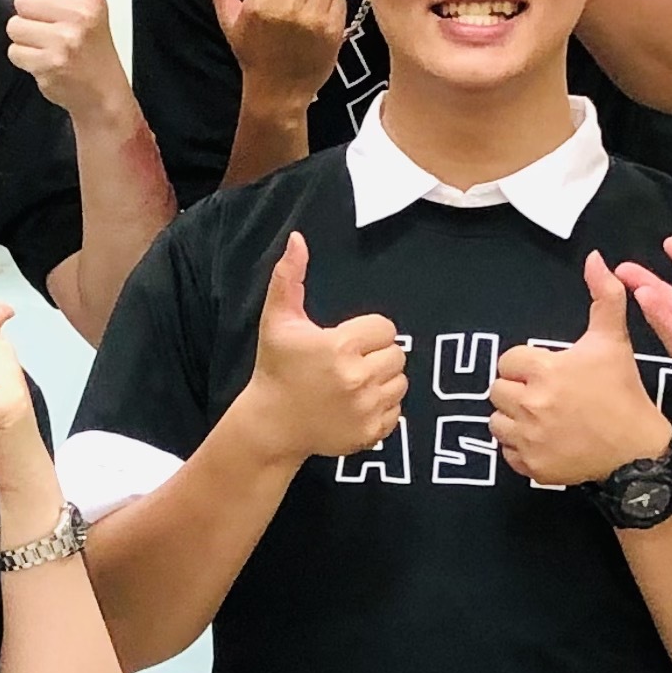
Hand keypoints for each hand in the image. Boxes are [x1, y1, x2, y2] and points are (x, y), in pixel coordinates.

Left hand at [9, 0, 130, 120]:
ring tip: (48, 47)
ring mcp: (65, 40)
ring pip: (14, 27)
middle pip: (21, 0)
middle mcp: (79, 13)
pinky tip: (46, 63)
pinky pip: (14, 52)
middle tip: (52, 31)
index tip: (57, 8)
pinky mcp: (50, 64)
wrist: (103, 91)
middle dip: (31, 17)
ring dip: (26, 40)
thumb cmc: (92, 39)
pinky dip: (25, 60)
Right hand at [198, 0, 344, 111]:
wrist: (277, 92)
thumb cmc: (252, 53)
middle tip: (291, 8)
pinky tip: (318, 26)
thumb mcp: (229, 20)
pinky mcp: (333, 31)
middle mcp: (286, 9)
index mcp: (259, 3)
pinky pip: (340, 1)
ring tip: (305, 15)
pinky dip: (331, 10)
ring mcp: (312, 20)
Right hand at [233, 232, 407, 460]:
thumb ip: (289, 278)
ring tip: (356, 382)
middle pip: (397, 355)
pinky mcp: (369, 433)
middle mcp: (357, 378)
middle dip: (377, 355)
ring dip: (383, 380)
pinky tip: (357, 405)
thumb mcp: (277, 321)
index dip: (368, 332)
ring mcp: (365, 409)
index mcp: (340, 346)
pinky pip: (396, 412)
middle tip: (351, 362)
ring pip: (401, 383)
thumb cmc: (275, 369)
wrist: (270, 425)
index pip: (385, 328)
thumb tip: (297, 239)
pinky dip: (382, 407)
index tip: (346, 341)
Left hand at [489, 254, 671, 486]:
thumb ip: (604, 297)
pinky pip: (507, 453)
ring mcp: (530, 439)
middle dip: (516, 390)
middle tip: (544, 394)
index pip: (508, 360)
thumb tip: (596, 258)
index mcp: (546, 371)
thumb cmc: (624, 393)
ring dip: (513, 418)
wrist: (638, 452)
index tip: (547, 371)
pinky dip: (519, 448)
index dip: (526, 365)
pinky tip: (543, 440)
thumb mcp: (613, 342)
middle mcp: (532, 405)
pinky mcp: (532, 467)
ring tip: (541, 417)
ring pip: (496, 422)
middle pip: (497, 390)